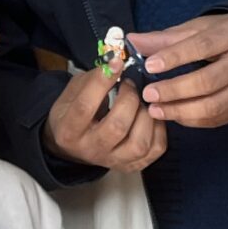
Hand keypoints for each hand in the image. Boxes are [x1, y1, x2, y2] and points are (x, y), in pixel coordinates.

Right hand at [44, 64, 165, 172]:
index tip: (117, 62)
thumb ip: (93, 79)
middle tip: (130, 85)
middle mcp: (91, 149)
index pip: (85, 106)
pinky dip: (158, 129)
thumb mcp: (73, 93)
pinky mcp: (131, 166)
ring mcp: (113, 161)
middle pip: (116, 127)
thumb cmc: (74, 113)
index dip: (102, 82)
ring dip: (146, 115)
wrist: (74, 147)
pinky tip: (150, 116)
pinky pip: (154, 150)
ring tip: (142, 102)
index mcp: (69, 130)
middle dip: (129, 99)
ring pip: (139, 143)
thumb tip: (118, 62)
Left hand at [135, 14, 227, 128]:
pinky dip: (191, 119)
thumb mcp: (200, 28)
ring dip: (180, 110)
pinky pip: (216, 118)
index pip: (203, 46)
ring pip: (213, 105)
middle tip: (148, 94)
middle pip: (209, 81)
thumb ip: (167, 38)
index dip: (175, 56)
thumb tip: (133, 42)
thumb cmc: (224, 36)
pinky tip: (172, 114)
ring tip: (155, 109)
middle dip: (174, 90)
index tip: (150, 66)